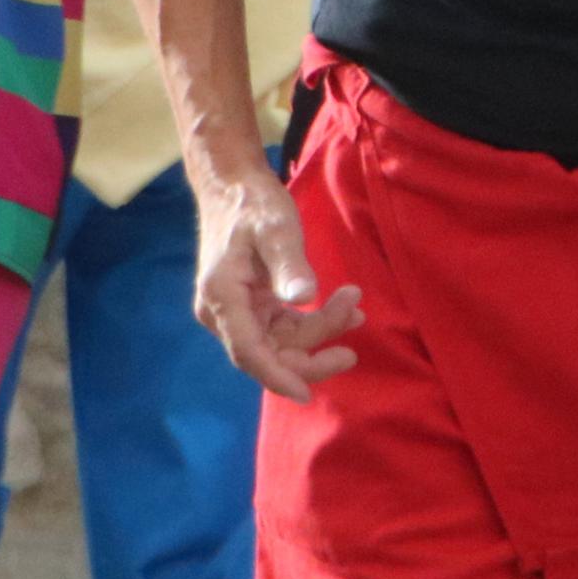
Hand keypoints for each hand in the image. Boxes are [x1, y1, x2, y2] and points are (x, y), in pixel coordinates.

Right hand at [191, 163, 365, 398]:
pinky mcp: (251, 305)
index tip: (307, 394)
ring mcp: (237, 311)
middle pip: (268, 353)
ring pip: (280, 341)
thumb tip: (304, 299)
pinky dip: (311, 321)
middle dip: (312, 351)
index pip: (249, 352)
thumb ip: (289, 264)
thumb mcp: (276, 227)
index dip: (278, 377)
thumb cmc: (253, 202)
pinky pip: (282, 327)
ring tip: (355, 307)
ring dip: (318, 330)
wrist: (233, 183)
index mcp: (222, 297)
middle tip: (352, 343)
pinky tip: (343, 307)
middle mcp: (223, 312)